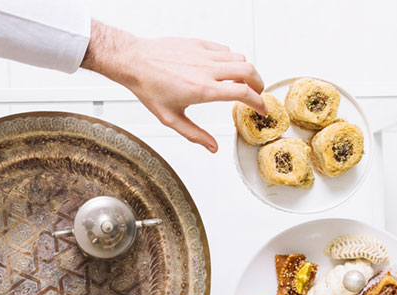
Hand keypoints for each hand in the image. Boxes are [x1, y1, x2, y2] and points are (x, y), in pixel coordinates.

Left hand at [82, 21, 264, 152]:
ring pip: (239, 57)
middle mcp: (207, 69)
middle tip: (257, 93)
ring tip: (241, 82)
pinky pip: (224, 49)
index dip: (258, 102)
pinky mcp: (199, 43)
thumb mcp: (171, 119)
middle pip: (249, 71)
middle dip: (259, 84)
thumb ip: (194, 134)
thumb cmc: (149, 89)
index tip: (262, 108)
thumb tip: (213, 148)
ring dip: (245, 71)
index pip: (243, 93)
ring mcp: (204, 54)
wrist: (134, 62)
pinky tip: (223, 68)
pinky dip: (230, 59)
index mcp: (203, 90)